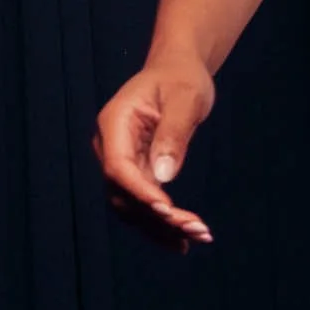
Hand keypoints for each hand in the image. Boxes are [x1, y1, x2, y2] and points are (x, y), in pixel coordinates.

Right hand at [93, 55, 215, 248]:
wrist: (177, 71)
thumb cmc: (181, 78)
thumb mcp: (185, 98)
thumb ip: (174, 134)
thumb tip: (164, 175)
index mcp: (114, 123)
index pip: (119, 167)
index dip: (141, 192)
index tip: (168, 211)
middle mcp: (110, 146)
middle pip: (124, 193)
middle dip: (158, 217)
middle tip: (197, 229)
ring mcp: (120, 161)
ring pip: (132, 206)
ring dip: (162, 226)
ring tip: (199, 236)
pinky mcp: (136, 172)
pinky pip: (143, 203)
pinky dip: (164, 221)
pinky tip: (187, 238)